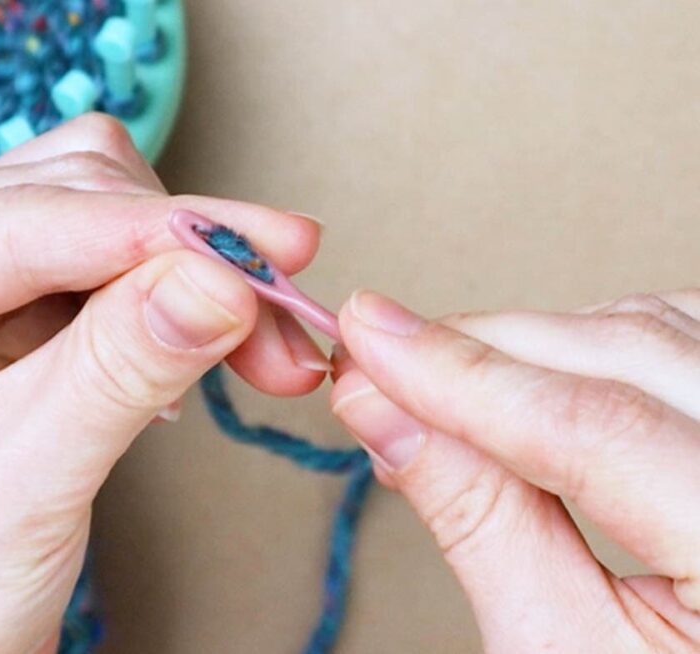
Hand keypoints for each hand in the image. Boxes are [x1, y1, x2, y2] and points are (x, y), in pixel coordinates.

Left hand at [0, 114, 327, 653]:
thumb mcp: (19, 485)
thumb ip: (121, 369)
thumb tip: (224, 280)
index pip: (22, 222)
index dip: (158, 233)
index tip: (271, 249)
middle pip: (66, 197)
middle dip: (182, 258)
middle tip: (279, 325)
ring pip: (91, 212)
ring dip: (180, 270)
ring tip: (246, 345)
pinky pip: (92, 259)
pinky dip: (156, 296)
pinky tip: (179, 353)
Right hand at [331, 289, 699, 651]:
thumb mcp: (558, 645)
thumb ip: (474, 518)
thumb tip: (383, 412)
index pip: (601, 428)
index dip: (464, 379)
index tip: (371, 348)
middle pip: (628, 354)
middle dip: (481, 349)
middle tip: (377, 356)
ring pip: (655, 325)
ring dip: (532, 341)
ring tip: (442, 384)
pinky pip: (681, 331)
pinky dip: (594, 340)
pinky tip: (534, 373)